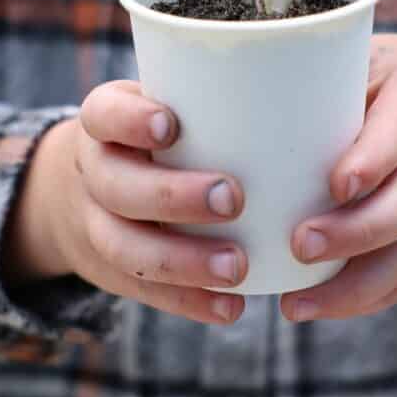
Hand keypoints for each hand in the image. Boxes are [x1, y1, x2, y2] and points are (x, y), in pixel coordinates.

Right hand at [2, 80, 248, 325]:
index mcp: (103, 121)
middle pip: (118, 186)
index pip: (104, 114)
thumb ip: (211, 95)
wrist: (88, 189)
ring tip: (238, 267)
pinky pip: (145, 291)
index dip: (130, 121)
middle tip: (233, 197)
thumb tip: (307, 88)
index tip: (170, 125)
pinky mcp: (112, 272)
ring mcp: (96, 224)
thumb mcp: (164, 99)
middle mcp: (92, 171)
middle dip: (173, 195)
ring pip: (126, 247)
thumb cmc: (159, 132)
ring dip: (183, 260)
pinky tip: (231, 307)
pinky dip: (188, 301)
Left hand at [279, 34, 396, 321]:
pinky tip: (316, 306)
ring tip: (295, 303)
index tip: (335, 185)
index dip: (373, 160)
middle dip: (356, 233)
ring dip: (355, 286)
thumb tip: (242, 93)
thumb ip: (328, 76)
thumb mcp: (378, 57)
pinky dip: (365, 299)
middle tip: (300, 245)